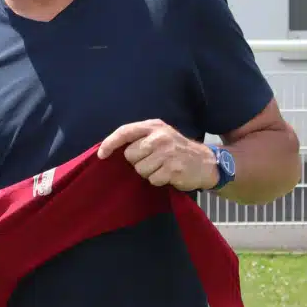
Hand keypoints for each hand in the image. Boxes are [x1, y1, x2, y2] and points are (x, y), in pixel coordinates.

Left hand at [97, 119, 216, 191]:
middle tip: (153, 160)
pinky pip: (152, 179)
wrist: (205, 161)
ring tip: (162, 167)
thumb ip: (139, 138)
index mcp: (154, 126)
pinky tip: (168, 174)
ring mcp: (167, 152)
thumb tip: (110, 149)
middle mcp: (160, 137)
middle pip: (130, 155)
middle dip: (138, 161)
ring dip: (148, 172)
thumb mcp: (160, 135)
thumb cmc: (176, 149)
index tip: (101, 155)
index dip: (110, 143)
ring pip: (140, 169)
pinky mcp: (173, 169)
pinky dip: (158, 180)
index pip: (125, 131)